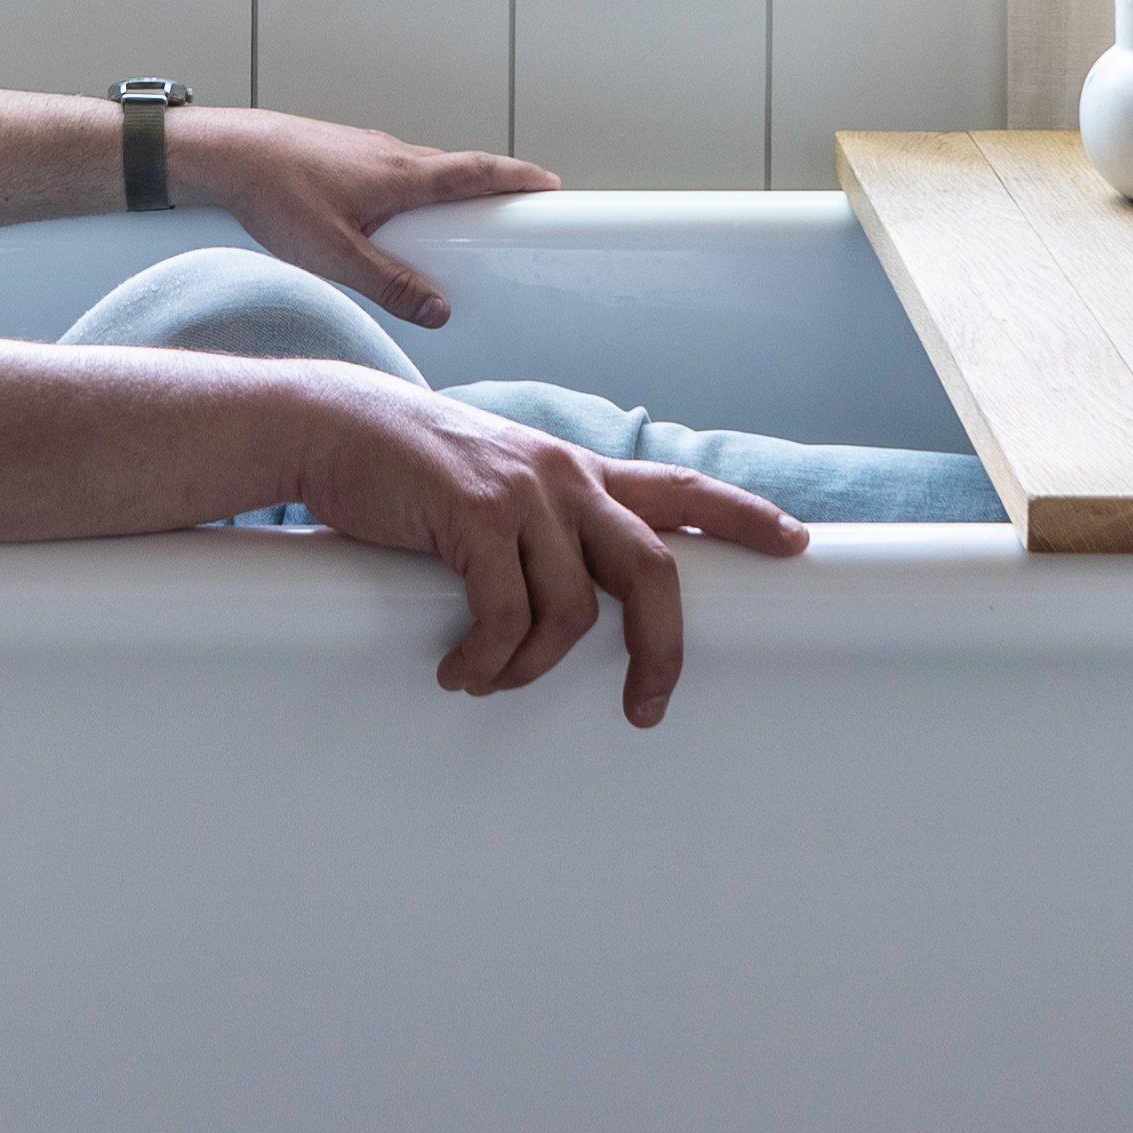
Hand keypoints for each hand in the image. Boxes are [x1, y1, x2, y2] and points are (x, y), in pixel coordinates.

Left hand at [174, 106, 554, 327]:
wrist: (227, 153)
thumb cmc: (276, 196)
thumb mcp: (335, 255)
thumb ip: (389, 285)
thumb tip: (440, 311)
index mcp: (402, 175)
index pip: (477, 172)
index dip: (518, 179)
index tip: (553, 186)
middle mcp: (393, 154)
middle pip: (460, 167)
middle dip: (497, 184)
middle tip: (524, 206)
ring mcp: (368, 149)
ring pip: (427, 167)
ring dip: (456, 185)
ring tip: (470, 216)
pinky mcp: (345, 153)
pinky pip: (399, 169)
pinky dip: (420, 186)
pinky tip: (402, 212)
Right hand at [282, 373, 801, 724]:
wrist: (335, 424)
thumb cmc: (412, 468)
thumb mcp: (496, 482)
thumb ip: (545, 523)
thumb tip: (576, 599)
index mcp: (577, 473)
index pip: (680, 489)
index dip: (742, 517)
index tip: (797, 543)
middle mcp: (564, 477)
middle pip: (653, 572)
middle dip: (661, 652)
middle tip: (646, 708)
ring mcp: (522, 493)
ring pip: (573, 612)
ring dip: (534, 668)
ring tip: (490, 680)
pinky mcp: (474, 514)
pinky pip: (505, 617)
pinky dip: (487, 662)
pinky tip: (460, 672)